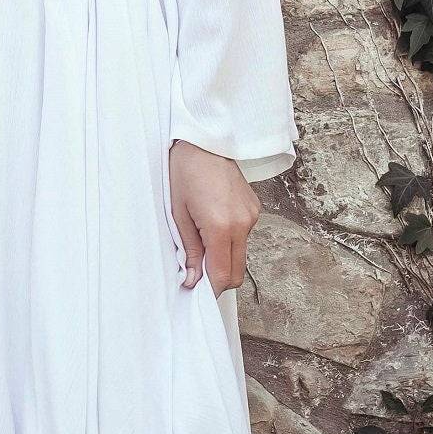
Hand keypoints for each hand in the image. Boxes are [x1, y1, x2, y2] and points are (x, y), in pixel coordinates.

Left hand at [168, 139, 259, 292]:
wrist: (206, 141)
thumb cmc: (185, 172)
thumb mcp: (178, 213)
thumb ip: (189, 250)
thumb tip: (191, 281)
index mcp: (221, 226)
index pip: (222, 275)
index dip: (210, 290)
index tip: (196, 292)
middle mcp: (242, 224)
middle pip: (236, 272)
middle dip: (218, 279)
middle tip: (196, 272)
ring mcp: (252, 217)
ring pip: (241, 256)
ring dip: (223, 258)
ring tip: (201, 240)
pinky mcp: (254, 210)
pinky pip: (243, 237)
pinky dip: (229, 241)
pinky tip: (213, 223)